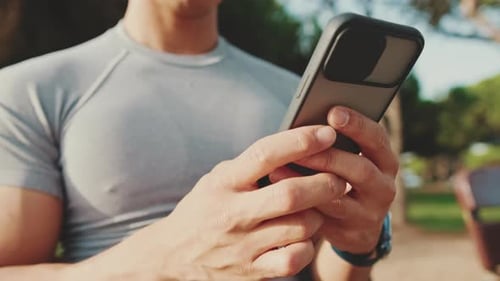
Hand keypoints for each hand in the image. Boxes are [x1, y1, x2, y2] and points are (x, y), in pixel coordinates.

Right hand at [74, 125, 347, 280]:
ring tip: (318, 208)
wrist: (173, 256)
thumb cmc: (202, 210)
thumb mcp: (216, 179)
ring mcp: (243, 246)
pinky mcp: (252, 272)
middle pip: (291, 194)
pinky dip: (306, 246)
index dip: (300, 141)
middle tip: (338, 176)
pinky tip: (301, 238)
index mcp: (224, 183)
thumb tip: (297, 146)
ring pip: (301, 227)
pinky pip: (294, 259)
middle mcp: (233, 214)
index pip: (265, 155)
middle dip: (324, 182)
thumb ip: (249, 166)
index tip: (326, 132)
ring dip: (318, 214)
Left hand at [269, 107, 397, 254]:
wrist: (355, 226)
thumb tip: (302, 122)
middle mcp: (383, 186)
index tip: (333, 112)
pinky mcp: (350, 233)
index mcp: (384, 160)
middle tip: (302, 146)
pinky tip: (278, 194)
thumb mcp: (350, 158)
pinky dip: (300, 205)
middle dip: (329, 155)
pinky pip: (323, 219)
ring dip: (307, 182)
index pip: (376, 138)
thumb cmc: (343, 177)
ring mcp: (369, 213)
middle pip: (361, 169)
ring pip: (339, 196)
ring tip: (277, 169)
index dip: (357, 124)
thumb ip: (334, 143)